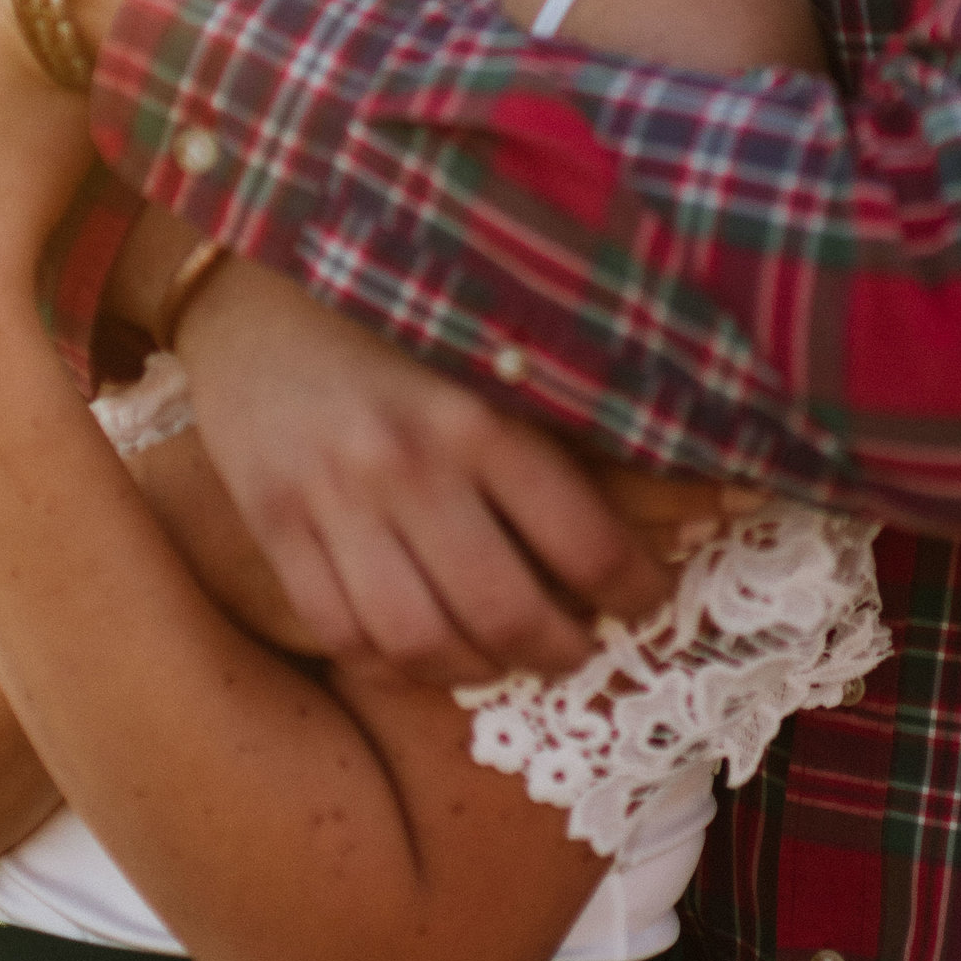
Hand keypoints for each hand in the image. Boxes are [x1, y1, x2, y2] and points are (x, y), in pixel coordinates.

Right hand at [172, 258, 674, 685]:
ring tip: (501, 656)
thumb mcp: (488, 353)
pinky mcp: (273, 526)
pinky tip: (419, 644)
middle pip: (504, 613)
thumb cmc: (391, 319)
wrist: (251, 289)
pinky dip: (388, 662)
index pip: (585, 543)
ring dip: (475, 671)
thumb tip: (709, 488)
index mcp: (479, 415)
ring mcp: (333, 502)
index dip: (634, 592)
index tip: (645, 597)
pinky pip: (341, 634)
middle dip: (560, 651)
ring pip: (419, 642)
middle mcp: (408, 464)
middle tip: (580, 647)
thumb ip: (567, 426)